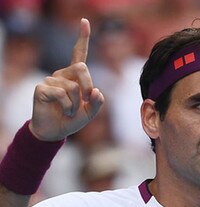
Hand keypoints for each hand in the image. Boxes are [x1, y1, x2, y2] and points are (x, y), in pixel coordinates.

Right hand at [30, 18, 104, 140]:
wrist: (54, 131)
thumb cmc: (72, 119)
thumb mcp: (91, 112)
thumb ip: (98, 102)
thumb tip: (97, 91)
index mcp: (75, 76)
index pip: (79, 54)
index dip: (82, 38)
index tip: (84, 21)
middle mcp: (62, 74)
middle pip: (82, 68)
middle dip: (88, 86)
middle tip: (85, 101)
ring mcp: (50, 79)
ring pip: (73, 87)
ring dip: (76, 104)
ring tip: (70, 110)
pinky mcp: (41, 88)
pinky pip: (61, 94)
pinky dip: (68, 106)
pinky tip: (62, 110)